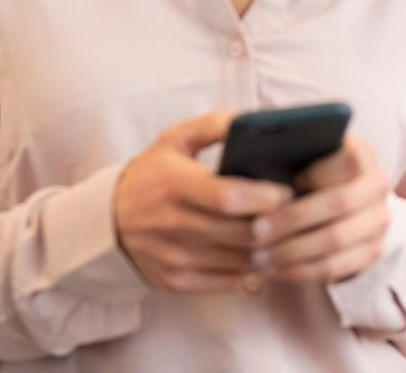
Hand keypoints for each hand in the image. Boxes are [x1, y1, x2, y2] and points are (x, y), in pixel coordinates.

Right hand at [115, 110, 293, 292]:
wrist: (106, 220)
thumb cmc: (153, 174)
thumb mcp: (174, 139)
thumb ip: (212, 125)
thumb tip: (247, 121)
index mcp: (176, 185)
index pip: (230, 197)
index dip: (265, 197)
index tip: (288, 191)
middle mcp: (174, 225)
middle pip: (241, 233)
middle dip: (277, 225)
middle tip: (298, 214)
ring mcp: (173, 257)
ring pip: (240, 261)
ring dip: (270, 249)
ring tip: (287, 234)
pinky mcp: (174, 281)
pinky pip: (227, 284)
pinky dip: (251, 272)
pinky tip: (263, 256)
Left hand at [250, 136, 392, 283]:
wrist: (344, 204)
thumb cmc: (312, 176)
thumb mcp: (307, 158)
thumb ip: (291, 157)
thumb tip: (255, 168)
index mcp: (364, 154)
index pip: (349, 161)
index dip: (315, 174)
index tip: (280, 186)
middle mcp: (378, 185)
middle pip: (340, 202)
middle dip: (293, 219)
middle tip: (256, 230)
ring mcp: (379, 220)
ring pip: (336, 239)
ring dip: (292, 251)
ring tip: (259, 257)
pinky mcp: (372, 251)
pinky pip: (335, 267)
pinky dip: (300, 271)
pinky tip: (275, 269)